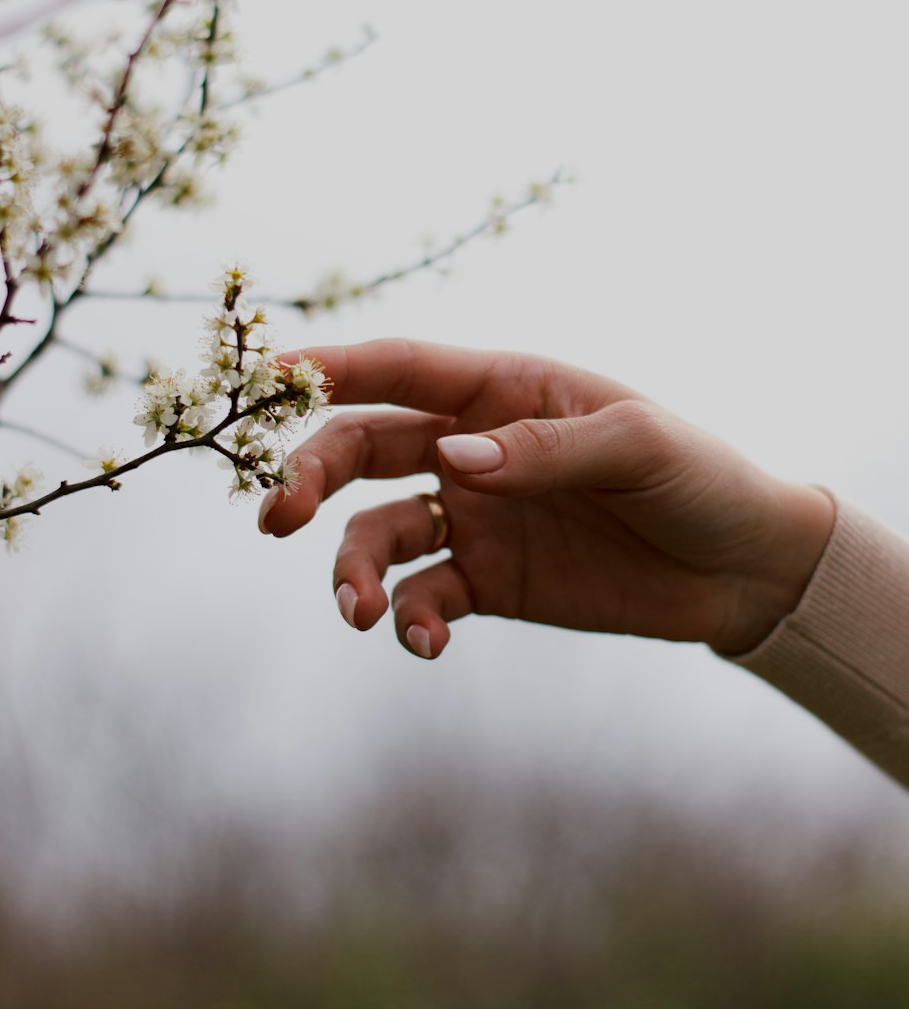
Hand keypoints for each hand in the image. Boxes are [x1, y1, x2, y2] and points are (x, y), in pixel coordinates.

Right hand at [257, 340, 834, 660]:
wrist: (743, 568)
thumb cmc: (698, 476)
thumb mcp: (636, 445)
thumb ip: (541, 449)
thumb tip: (452, 459)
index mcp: (503, 388)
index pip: (399, 367)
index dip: (328, 366)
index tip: (264, 377)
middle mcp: (471, 448)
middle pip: (361, 448)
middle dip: (310, 474)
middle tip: (276, 515)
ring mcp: (474, 517)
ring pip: (376, 533)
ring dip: (349, 568)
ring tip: (355, 611)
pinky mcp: (488, 582)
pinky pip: (423, 598)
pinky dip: (409, 621)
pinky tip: (422, 642)